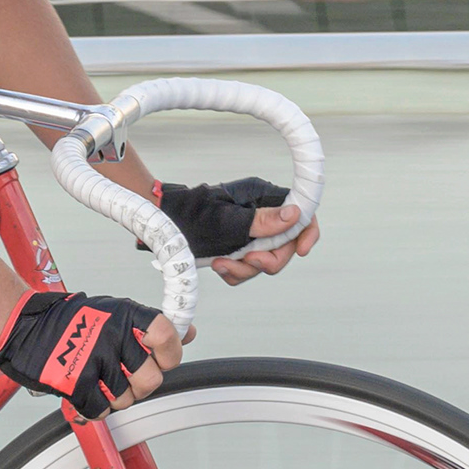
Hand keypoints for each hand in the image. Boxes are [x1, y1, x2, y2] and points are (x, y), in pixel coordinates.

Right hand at [0, 291, 182, 416]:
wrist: (24, 325)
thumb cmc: (72, 322)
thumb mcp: (115, 313)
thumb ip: (150, 327)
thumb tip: (187, 333)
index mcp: (126, 314)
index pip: (167, 336)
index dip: (169, 355)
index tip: (160, 361)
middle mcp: (113, 333)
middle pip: (150, 379)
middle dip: (138, 386)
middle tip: (121, 377)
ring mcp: (94, 357)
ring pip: (125, 399)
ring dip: (112, 398)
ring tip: (96, 381)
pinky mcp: (75, 379)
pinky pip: (99, 409)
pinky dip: (92, 408)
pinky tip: (83, 393)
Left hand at [153, 177, 322, 284]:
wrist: (161, 225)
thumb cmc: (190, 215)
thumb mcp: (227, 220)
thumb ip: (262, 220)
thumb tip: (295, 214)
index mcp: (263, 196)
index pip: (301, 210)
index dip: (307, 231)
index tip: (301, 251)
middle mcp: (261, 214)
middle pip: (285, 244)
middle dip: (269, 259)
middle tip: (249, 260)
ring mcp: (250, 232)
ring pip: (267, 259)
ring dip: (247, 269)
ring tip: (222, 264)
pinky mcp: (238, 246)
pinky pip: (249, 268)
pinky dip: (236, 273)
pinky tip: (219, 267)